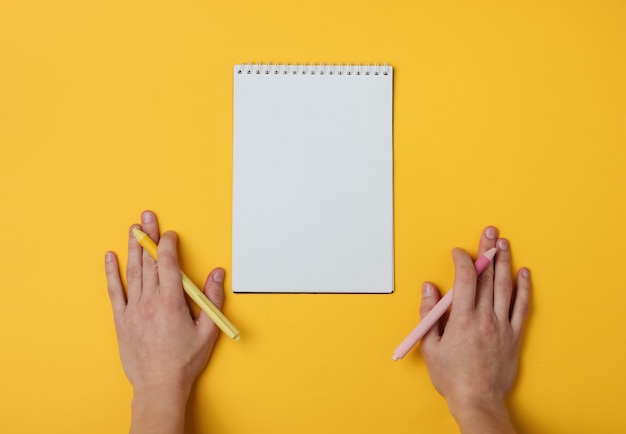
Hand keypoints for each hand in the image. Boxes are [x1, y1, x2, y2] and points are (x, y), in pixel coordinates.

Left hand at [105, 211, 224, 433]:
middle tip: (146, 218)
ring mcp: (133, 309)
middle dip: (148, 237)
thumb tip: (217, 274)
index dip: (168, 245)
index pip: (169, 264)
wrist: (159, 385)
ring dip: (133, 249)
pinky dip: (112, 273)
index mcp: (172, 302)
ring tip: (132, 229)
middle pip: (149, 262)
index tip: (169, 234)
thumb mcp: (208, 330)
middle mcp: (150, 301)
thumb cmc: (185, 360)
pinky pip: (115, 291)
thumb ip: (212, 298)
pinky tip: (111, 258)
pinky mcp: (122, 320)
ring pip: (133, 272)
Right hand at [419, 227, 530, 433]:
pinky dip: (524, 288)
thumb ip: (429, 313)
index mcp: (462, 319)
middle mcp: (485, 317)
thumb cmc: (452, 376)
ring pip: (505, 287)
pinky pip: (522, 307)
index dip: (463, 260)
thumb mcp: (429, 345)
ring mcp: (502, 325)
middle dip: (487, 251)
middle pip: (487, 277)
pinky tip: (524, 273)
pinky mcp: (514, 335)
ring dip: (504, 263)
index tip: (459, 252)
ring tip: (504, 243)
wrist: (477, 400)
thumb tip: (429, 287)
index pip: (465, 279)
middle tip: (490, 232)